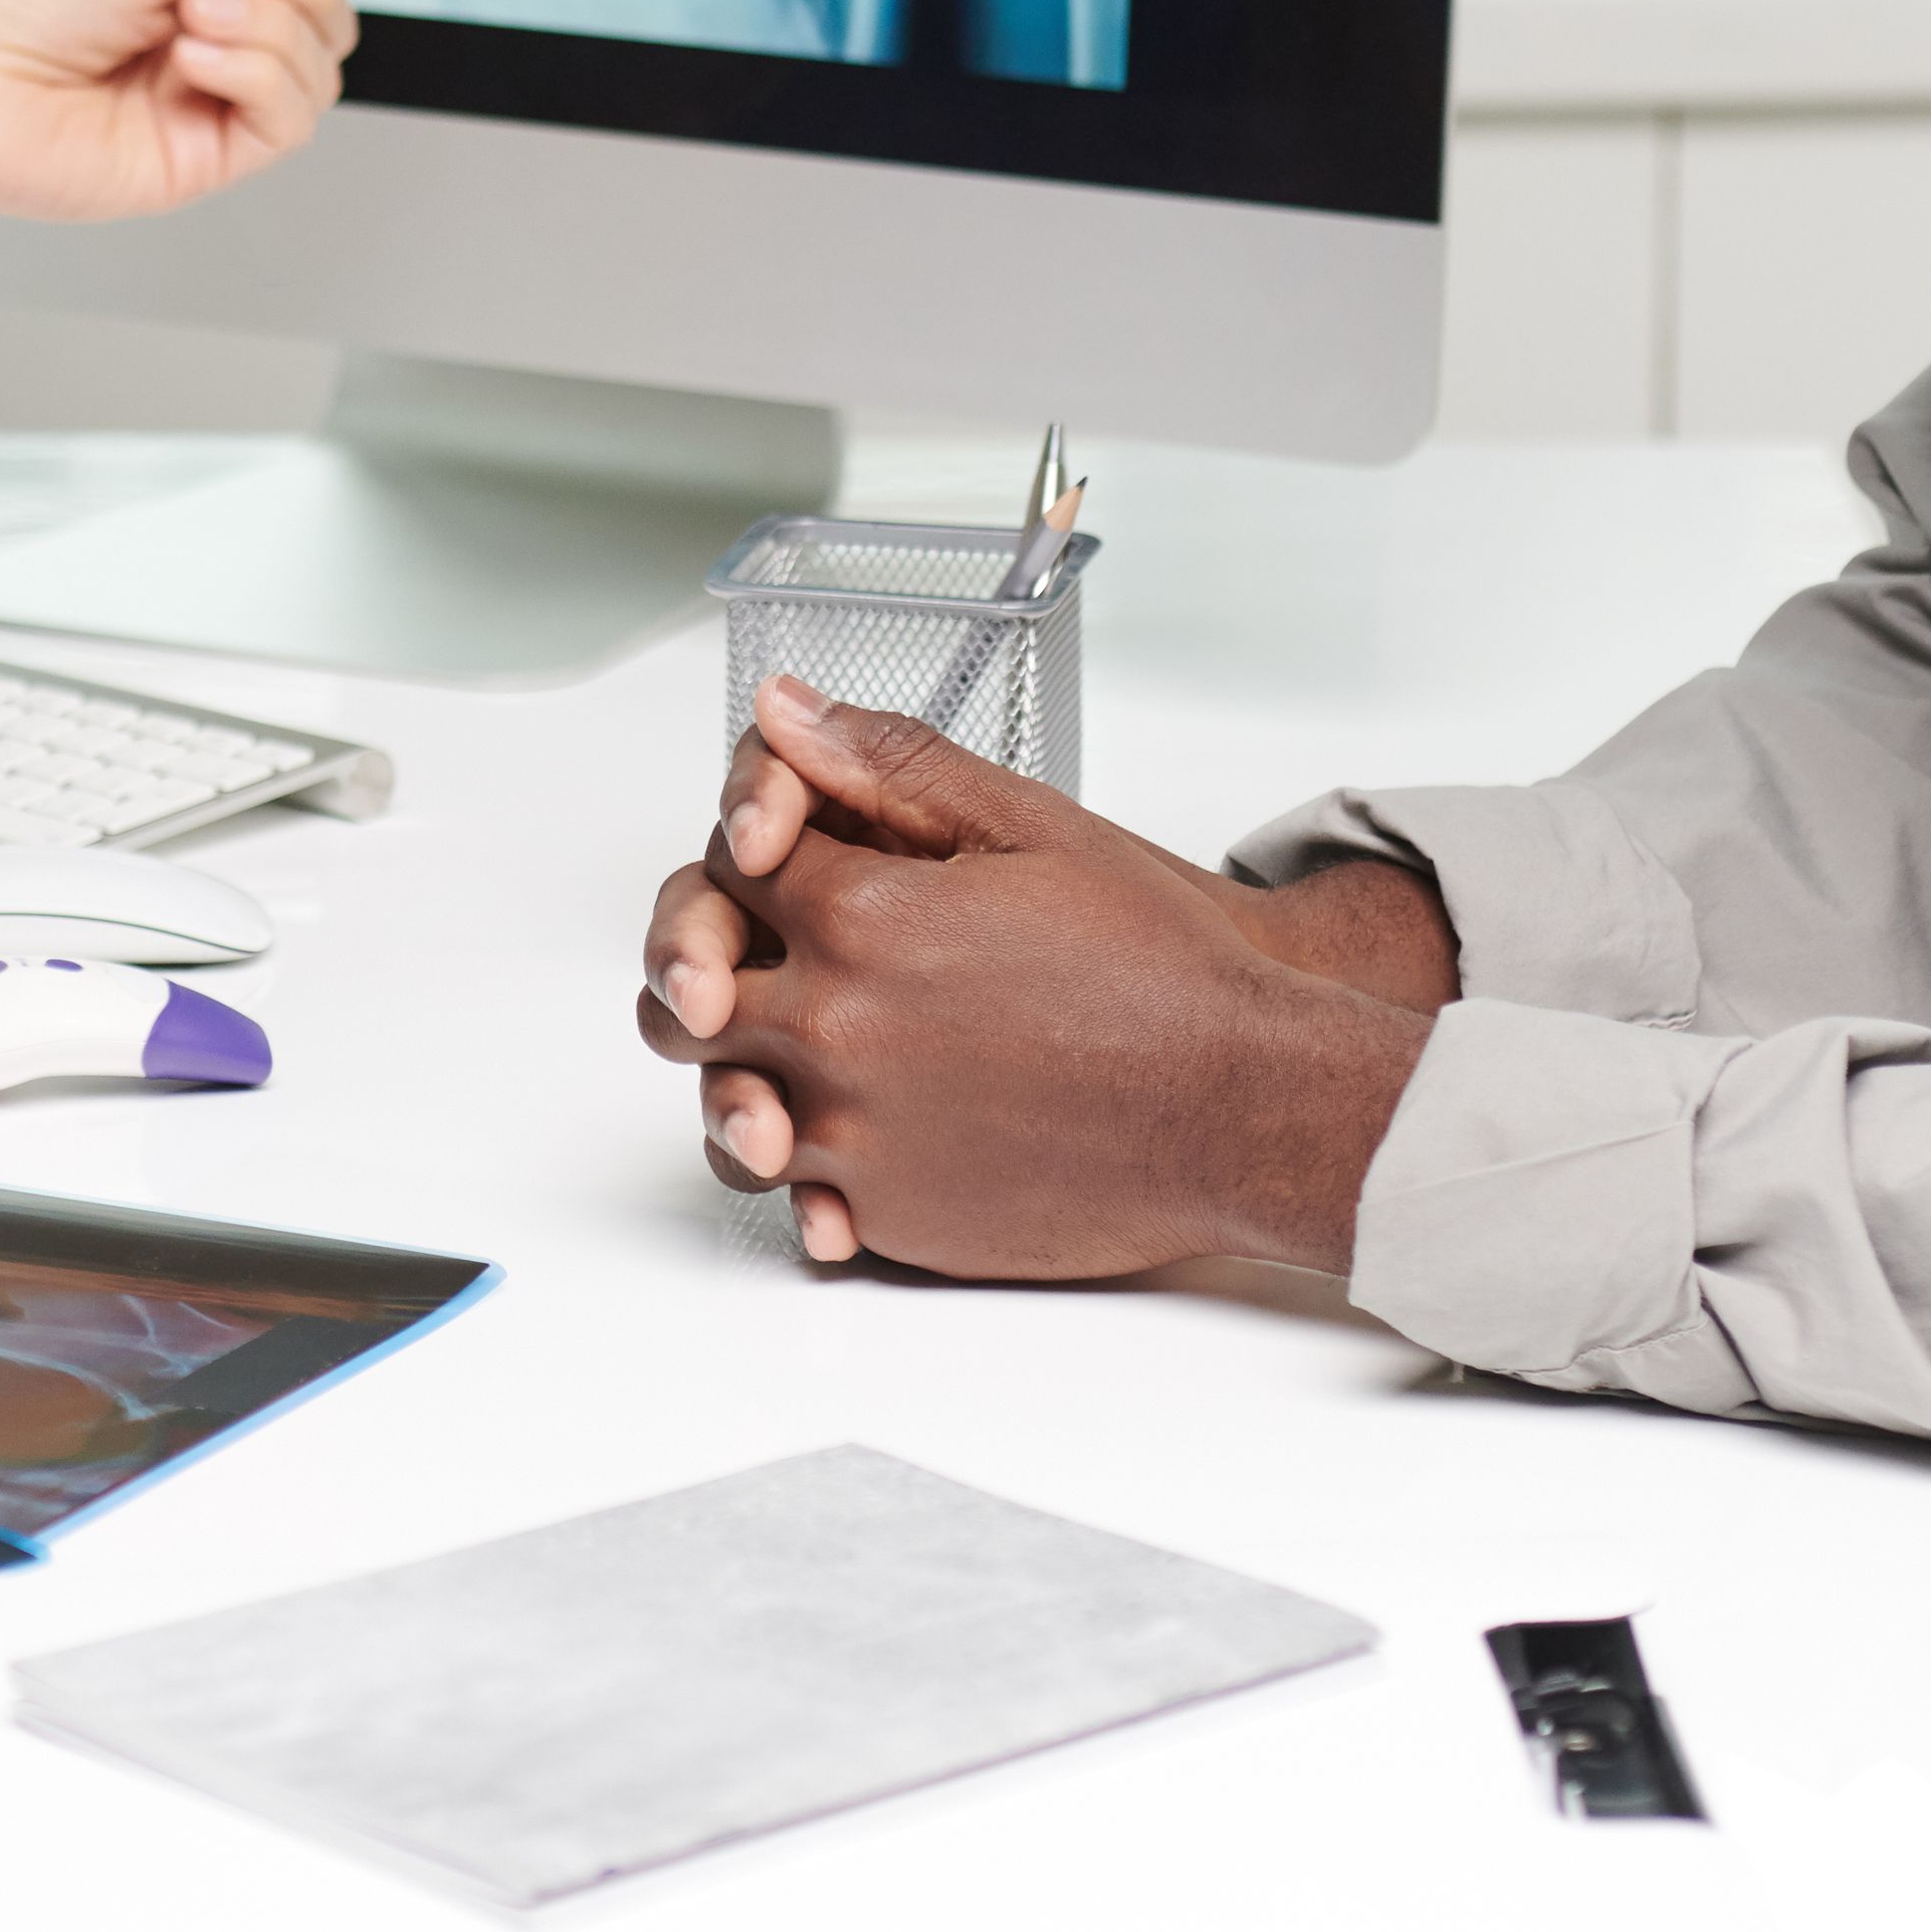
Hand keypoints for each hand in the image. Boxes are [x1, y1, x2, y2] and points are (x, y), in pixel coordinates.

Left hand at [0, 0, 377, 226]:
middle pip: (329, 17)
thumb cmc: (24, 5)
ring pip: (319, 68)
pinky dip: (258, 75)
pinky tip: (196, 59)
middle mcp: (213, 47)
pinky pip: (288, 119)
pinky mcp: (207, 159)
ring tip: (193, 15)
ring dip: (273, 26)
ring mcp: (211, 106)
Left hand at [636, 677, 1437, 1278]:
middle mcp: (836, 1028)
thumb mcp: (1033, 827)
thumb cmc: (1160, 970)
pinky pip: (793, 1191)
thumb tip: (786, 715)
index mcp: (863, 917)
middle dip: (710, 962)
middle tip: (761, 961)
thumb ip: (890, 766)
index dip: (756, 850)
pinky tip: (862, 1133)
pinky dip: (810, 1163)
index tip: (791, 860)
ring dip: (746, 1071)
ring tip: (811, 1054)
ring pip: (724, 1099)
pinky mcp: (885, 1216)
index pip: (731, 863)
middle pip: (689, 987)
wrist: (1240, 1107)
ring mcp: (853, 1134)